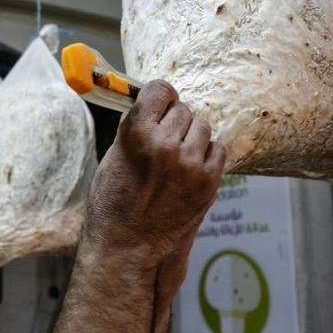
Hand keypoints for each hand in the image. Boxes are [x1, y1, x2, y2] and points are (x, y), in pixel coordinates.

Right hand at [85, 79, 225, 265]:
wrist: (126, 243)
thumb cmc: (113, 201)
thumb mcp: (114, 155)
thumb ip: (136, 128)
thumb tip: (156, 107)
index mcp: (137, 133)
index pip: (160, 89)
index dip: (159, 98)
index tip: (159, 106)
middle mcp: (166, 144)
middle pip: (182, 109)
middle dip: (173, 122)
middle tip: (163, 143)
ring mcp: (190, 163)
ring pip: (203, 126)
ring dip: (191, 137)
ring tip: (176, 158)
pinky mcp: (208, 182)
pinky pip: (218, 149)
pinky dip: (206, 155)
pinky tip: (189, 169)